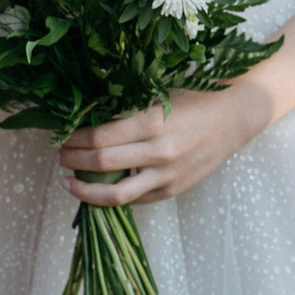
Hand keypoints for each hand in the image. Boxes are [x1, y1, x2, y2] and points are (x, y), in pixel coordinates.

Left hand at [58, 83, 277, 206]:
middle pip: (102, 164)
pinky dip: (113, 195)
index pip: (100, 138)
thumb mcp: (160, 95)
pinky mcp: (174, 189)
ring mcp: (167, 175)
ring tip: (70, 181)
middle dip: (73, 161)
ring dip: (86, 190)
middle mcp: (159, 152)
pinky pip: (136, 199)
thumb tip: (88, 120)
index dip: (75, 139)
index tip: (62, 136)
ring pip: (116, 194)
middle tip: (59, 156)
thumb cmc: (196, 97)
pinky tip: (100, 188)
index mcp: (153, 122)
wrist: (235, 115)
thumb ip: (128, 110)